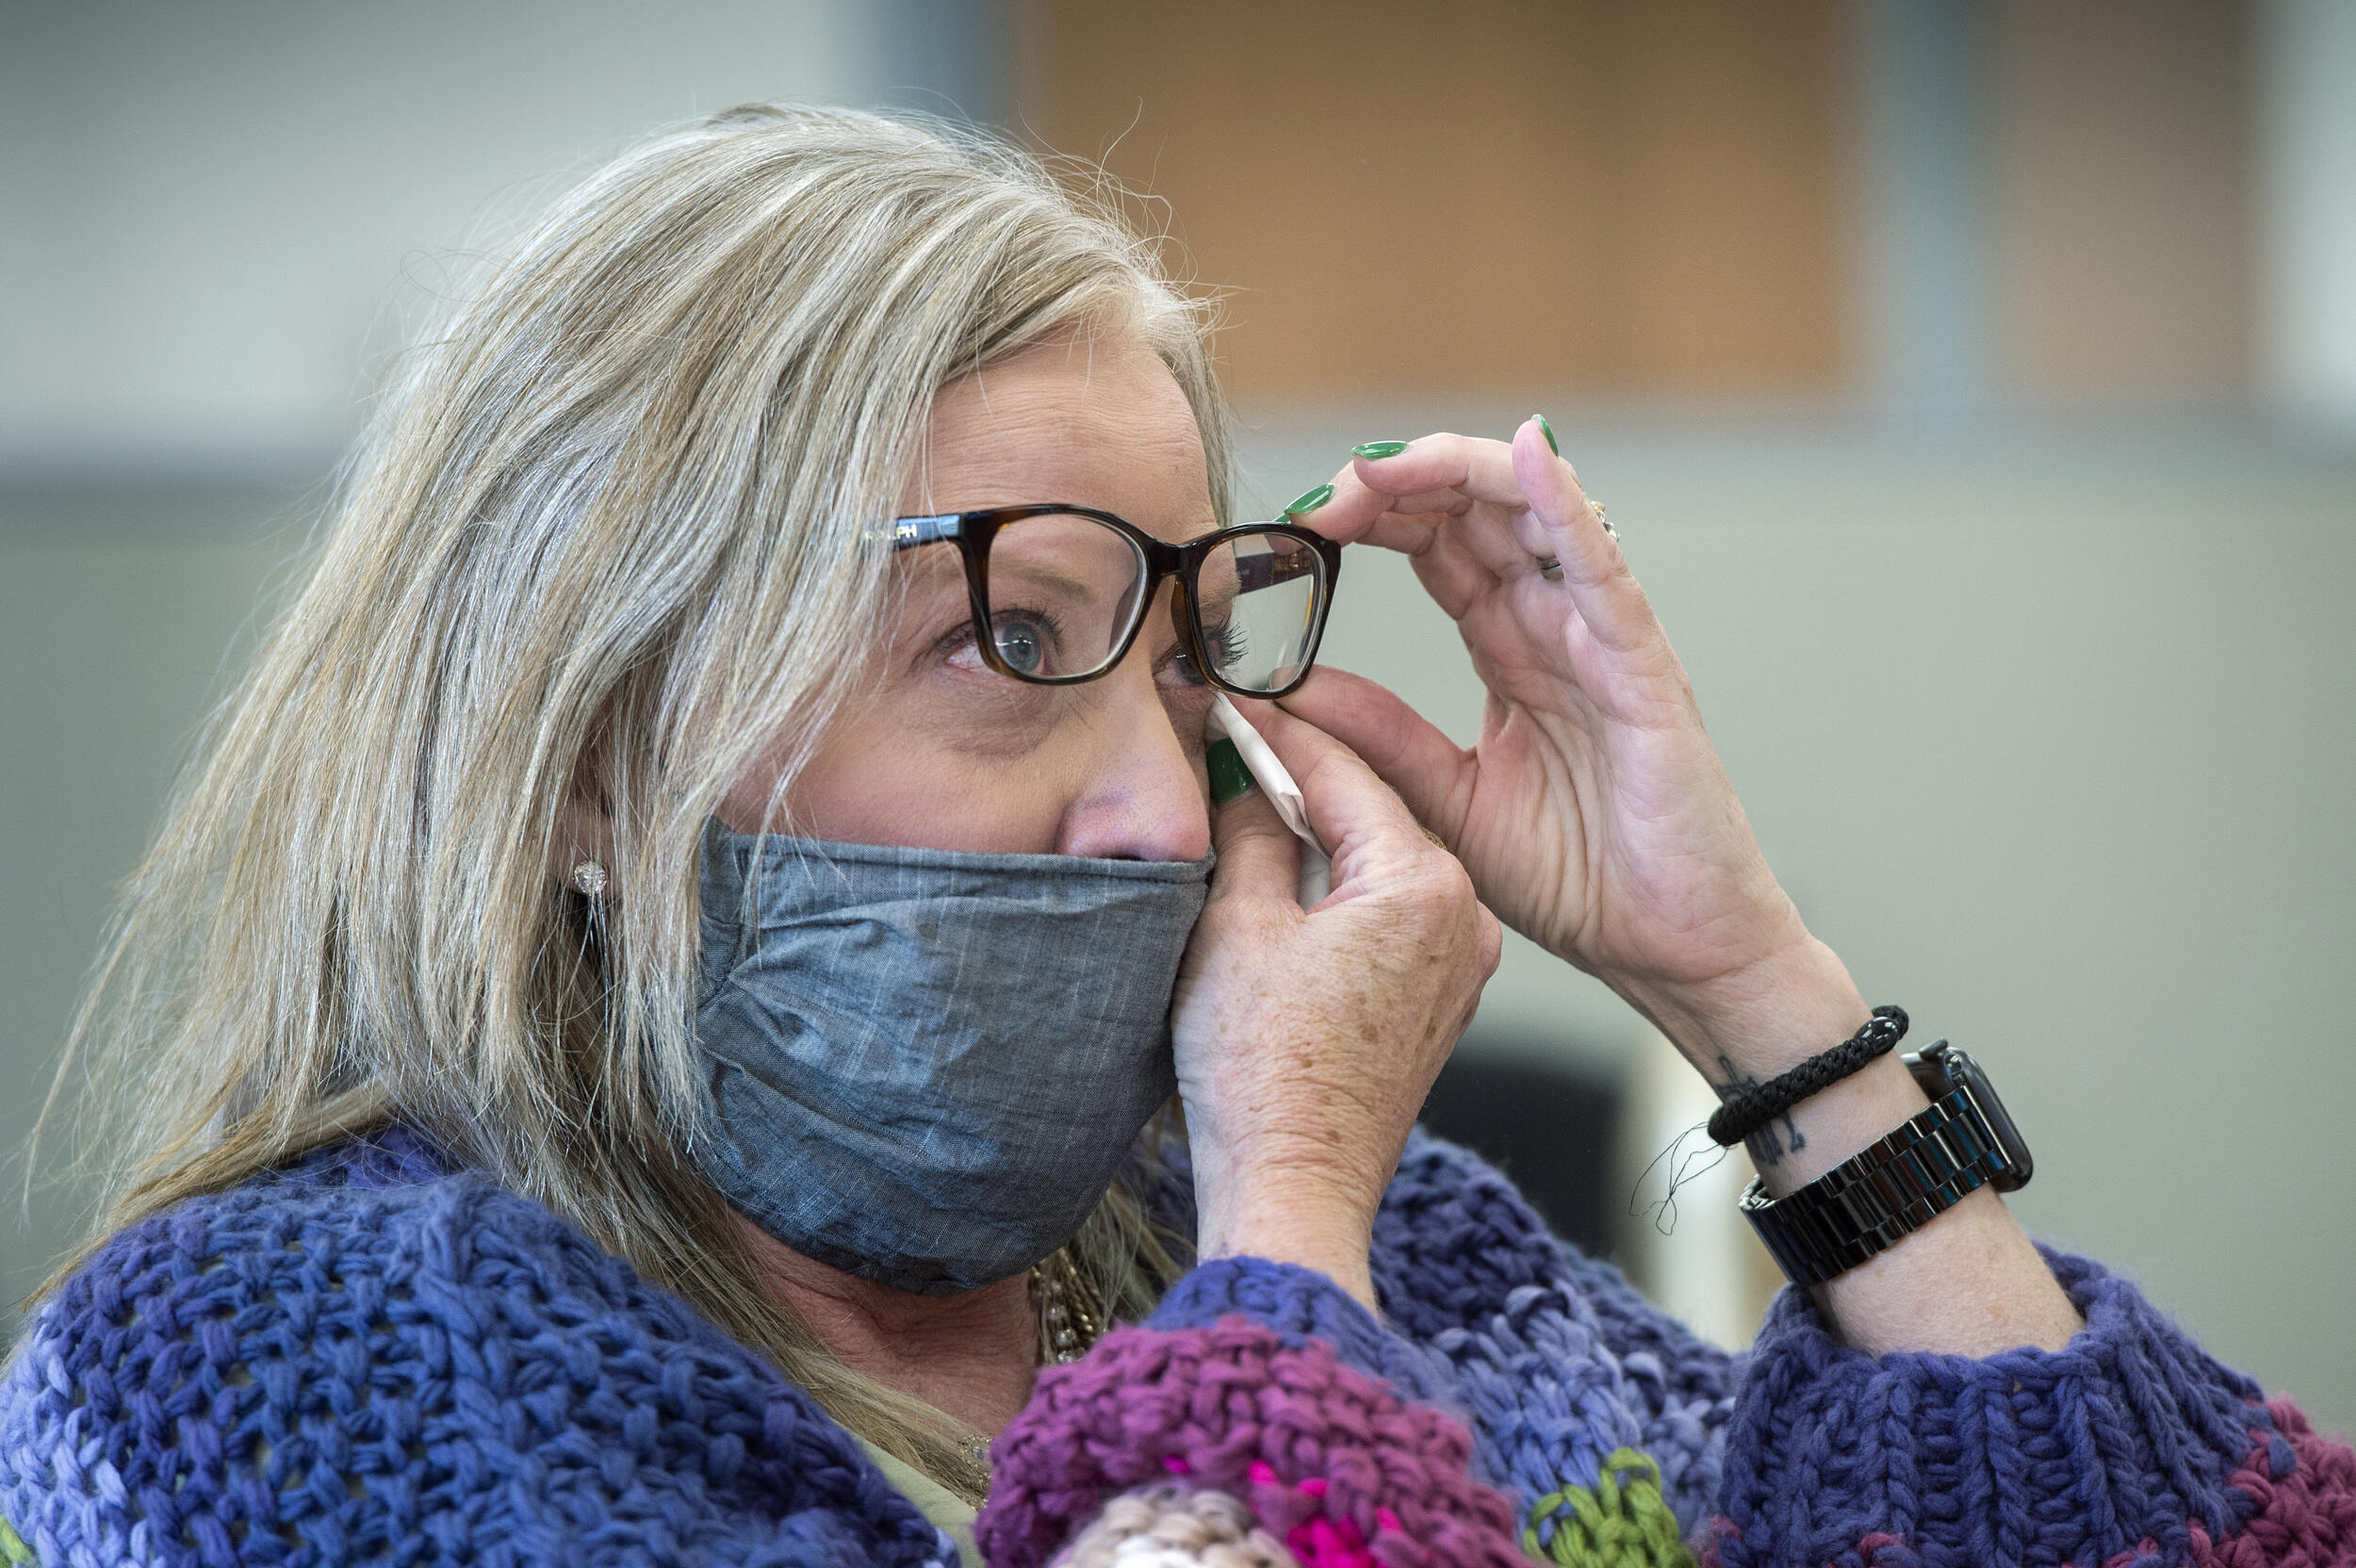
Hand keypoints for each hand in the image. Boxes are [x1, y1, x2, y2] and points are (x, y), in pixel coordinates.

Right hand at [1171, 702, 1500, 1307]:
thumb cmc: (1265, 1072)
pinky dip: (1339, 900)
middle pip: (1370, 816)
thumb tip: (1246, 775)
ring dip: (1318, 845)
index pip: (1342, 772)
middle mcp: (1466, 916)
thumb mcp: (1237, 925)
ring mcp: (1463, 966)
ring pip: (1379, 869)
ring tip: (1245, 827)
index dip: (1276, 734)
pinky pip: (1390, 922)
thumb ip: (1250, 830)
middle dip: (1299, 787)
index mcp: (1424, 883)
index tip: (1230, 707)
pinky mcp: (1442, 1005)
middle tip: (1229, 756)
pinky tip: (1283, 902)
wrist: (1296, 1186)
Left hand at [1283, 423, 1855, 1071]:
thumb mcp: (1445, 799)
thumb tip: (1284, 688)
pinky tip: (1529, 455)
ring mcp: (1601, 636)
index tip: (1296, 528)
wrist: (1667, 948)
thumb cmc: (1580, 877)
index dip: (1370, 518)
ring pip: (1533, 513)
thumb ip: (1375, 736)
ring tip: (1383, 466)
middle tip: (1323, 496)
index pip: (1435, 547)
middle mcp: (1554, 624)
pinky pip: (1603, 569)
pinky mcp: (1644, 666)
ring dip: (1456, 473)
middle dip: (1395, 485)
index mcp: (1508, 648)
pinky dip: (1567, 505)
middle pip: (1474, 511)